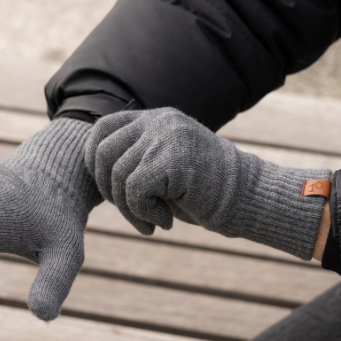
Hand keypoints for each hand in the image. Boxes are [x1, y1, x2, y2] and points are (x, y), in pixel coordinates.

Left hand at [85, 108, 329, 259]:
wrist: (248, 198)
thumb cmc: (203, 191)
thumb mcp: (163, 166)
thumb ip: (134, 160)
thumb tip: (92, 171)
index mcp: (155, 119)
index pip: (102, 130)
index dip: (94, 163)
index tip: (111, 191)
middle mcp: (159, 121)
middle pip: (103, 153)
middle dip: (109, 191)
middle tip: (133, 213)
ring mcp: (166, 137)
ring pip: (118, 176)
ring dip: (129, 210)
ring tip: (153, 221)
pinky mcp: (173, 159)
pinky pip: (134, 190)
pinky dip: (142, 213)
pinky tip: (164, 222)